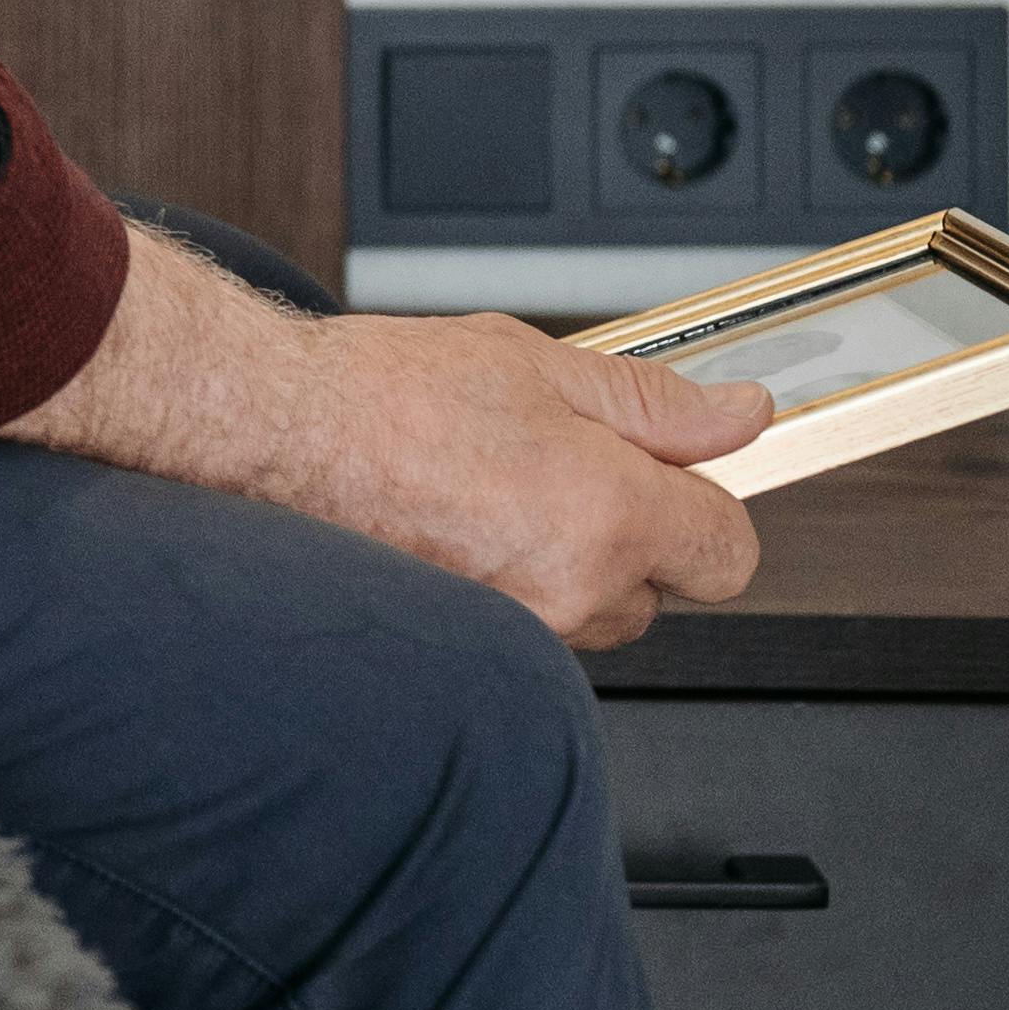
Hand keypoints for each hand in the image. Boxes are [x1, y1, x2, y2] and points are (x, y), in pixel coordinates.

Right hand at [10, 229, 768, 647]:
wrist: (268, 431)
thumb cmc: (381, 394)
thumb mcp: (538, 363)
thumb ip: (656, 401)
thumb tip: (740, 415)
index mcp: (608, 515)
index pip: (730, 551)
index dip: (705, 505)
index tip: (671, 476)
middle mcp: (570, 591)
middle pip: (661, 591)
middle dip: (629, 532)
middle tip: (558, 466)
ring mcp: (517, 629)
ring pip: (591, 613)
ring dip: (569, 562)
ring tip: (495, 492)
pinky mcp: (469, 646)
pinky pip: (528, 625)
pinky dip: (510, 583)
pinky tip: (460, 525)